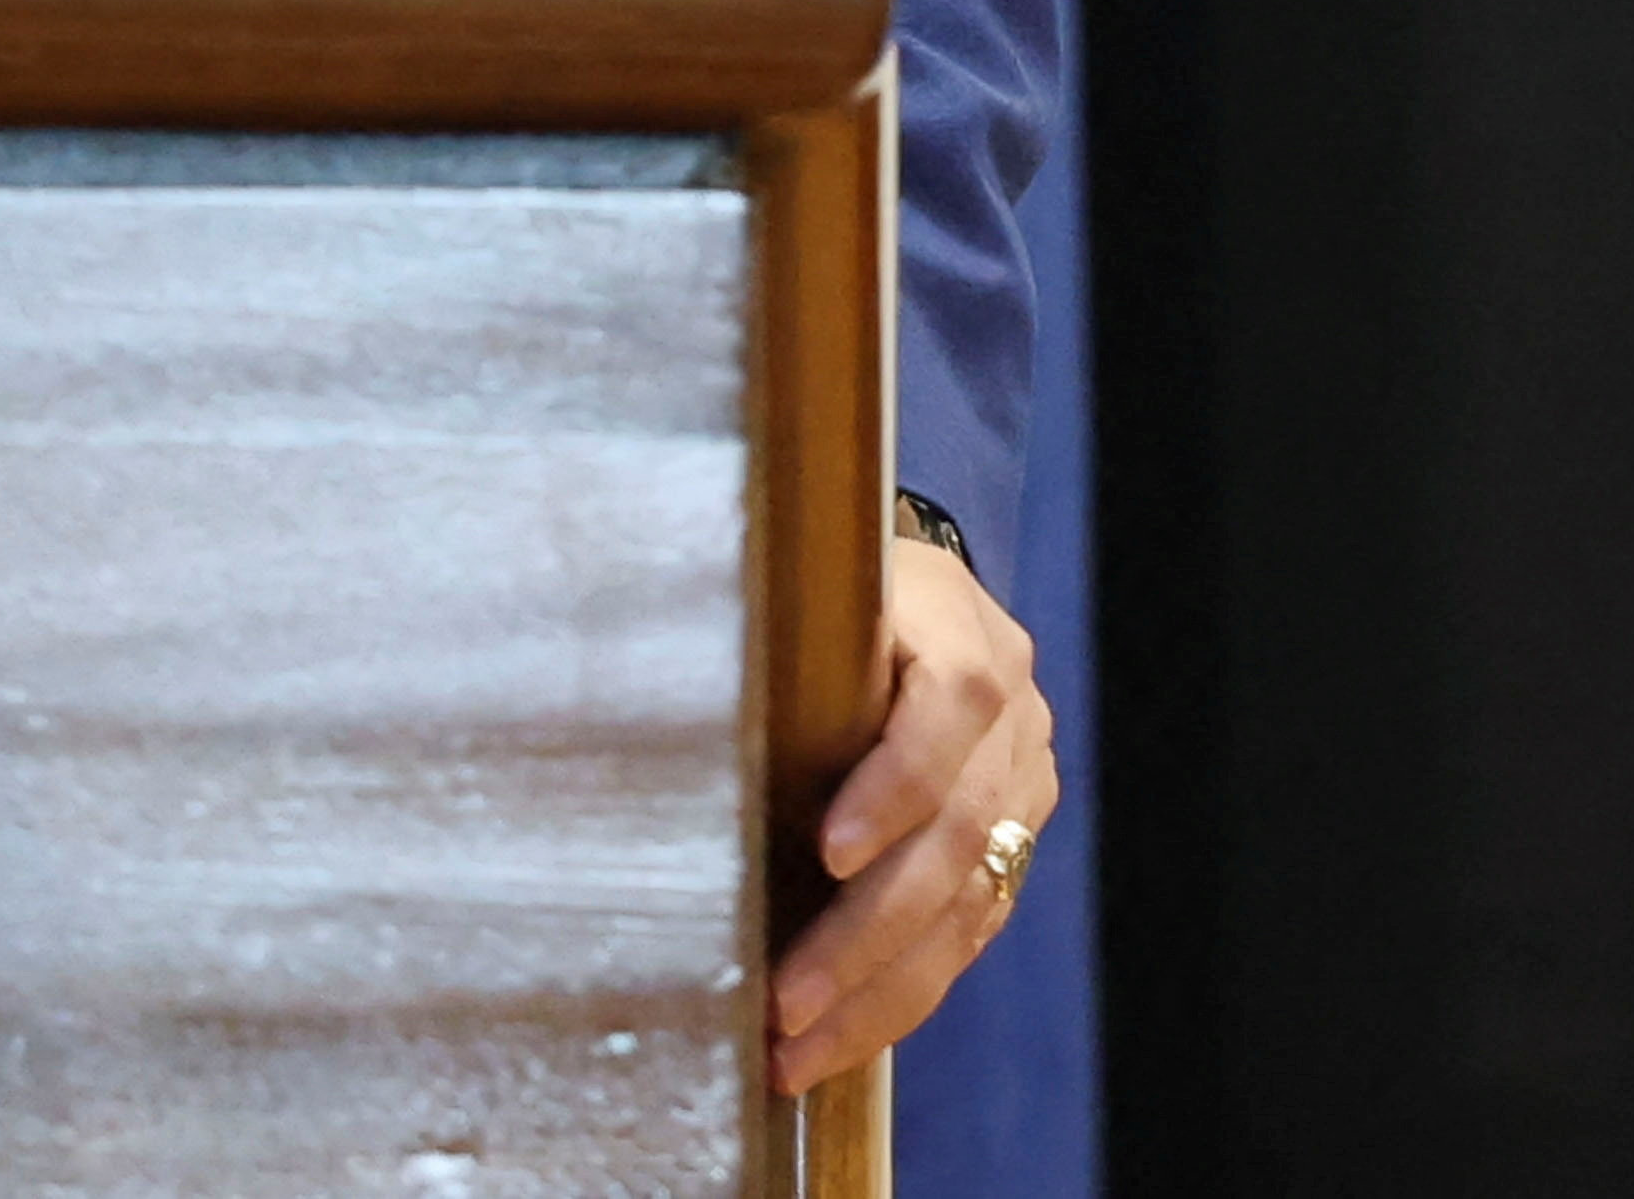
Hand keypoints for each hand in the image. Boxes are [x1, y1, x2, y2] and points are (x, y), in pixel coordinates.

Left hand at [771, 533, 1056, 1094]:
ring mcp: (1024, 785)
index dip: (892, 785)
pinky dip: (900, 991)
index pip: (947, 707)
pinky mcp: (1017, 843)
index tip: (826, 852)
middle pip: (958, 836)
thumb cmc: (806, 585)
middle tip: (784, 1003)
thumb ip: (736, 629)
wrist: (905, 595)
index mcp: (956, 630)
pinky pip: (969, 933)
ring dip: (879, 993)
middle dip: (866, 935)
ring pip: (968, 908)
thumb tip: (608, 677)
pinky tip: (838, 1036)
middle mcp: (1012, 715)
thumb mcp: (787, 582)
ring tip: (796, 1050)